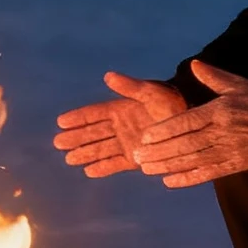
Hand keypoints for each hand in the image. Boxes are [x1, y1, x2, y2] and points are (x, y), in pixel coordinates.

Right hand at [54, 73, 188, 177]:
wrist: (189, 121)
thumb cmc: (171, 102)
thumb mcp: (150, 91)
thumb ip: (129, 87)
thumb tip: (108, 76)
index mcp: (121, 109)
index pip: (94, 114)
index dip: (78, 118)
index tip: (60, 122)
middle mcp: (120, 127)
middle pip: (93, 133)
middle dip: (76, 138)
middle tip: (58, 143)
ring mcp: (126, 143)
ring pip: (100, 149)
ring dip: (85, 153)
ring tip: (68, 159)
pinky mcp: (135, 159)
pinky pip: (115, 164)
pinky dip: (103, 168)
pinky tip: (89, 172)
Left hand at [135, 60, 247, 186]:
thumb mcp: (238, 84)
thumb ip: (213, 76)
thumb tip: (193, 64)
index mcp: (220, 111)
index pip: (186, 122)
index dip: (164, 131)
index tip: (145, 137)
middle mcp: (222, 133)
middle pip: (185, 144)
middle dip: (159, 152)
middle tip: (137, 157)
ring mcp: (229, 151)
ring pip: (193, 161)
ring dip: (168, 166)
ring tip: (147, 170)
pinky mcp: (236, 165)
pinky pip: (208, 174)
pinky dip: (188, 179)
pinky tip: (170, 182)